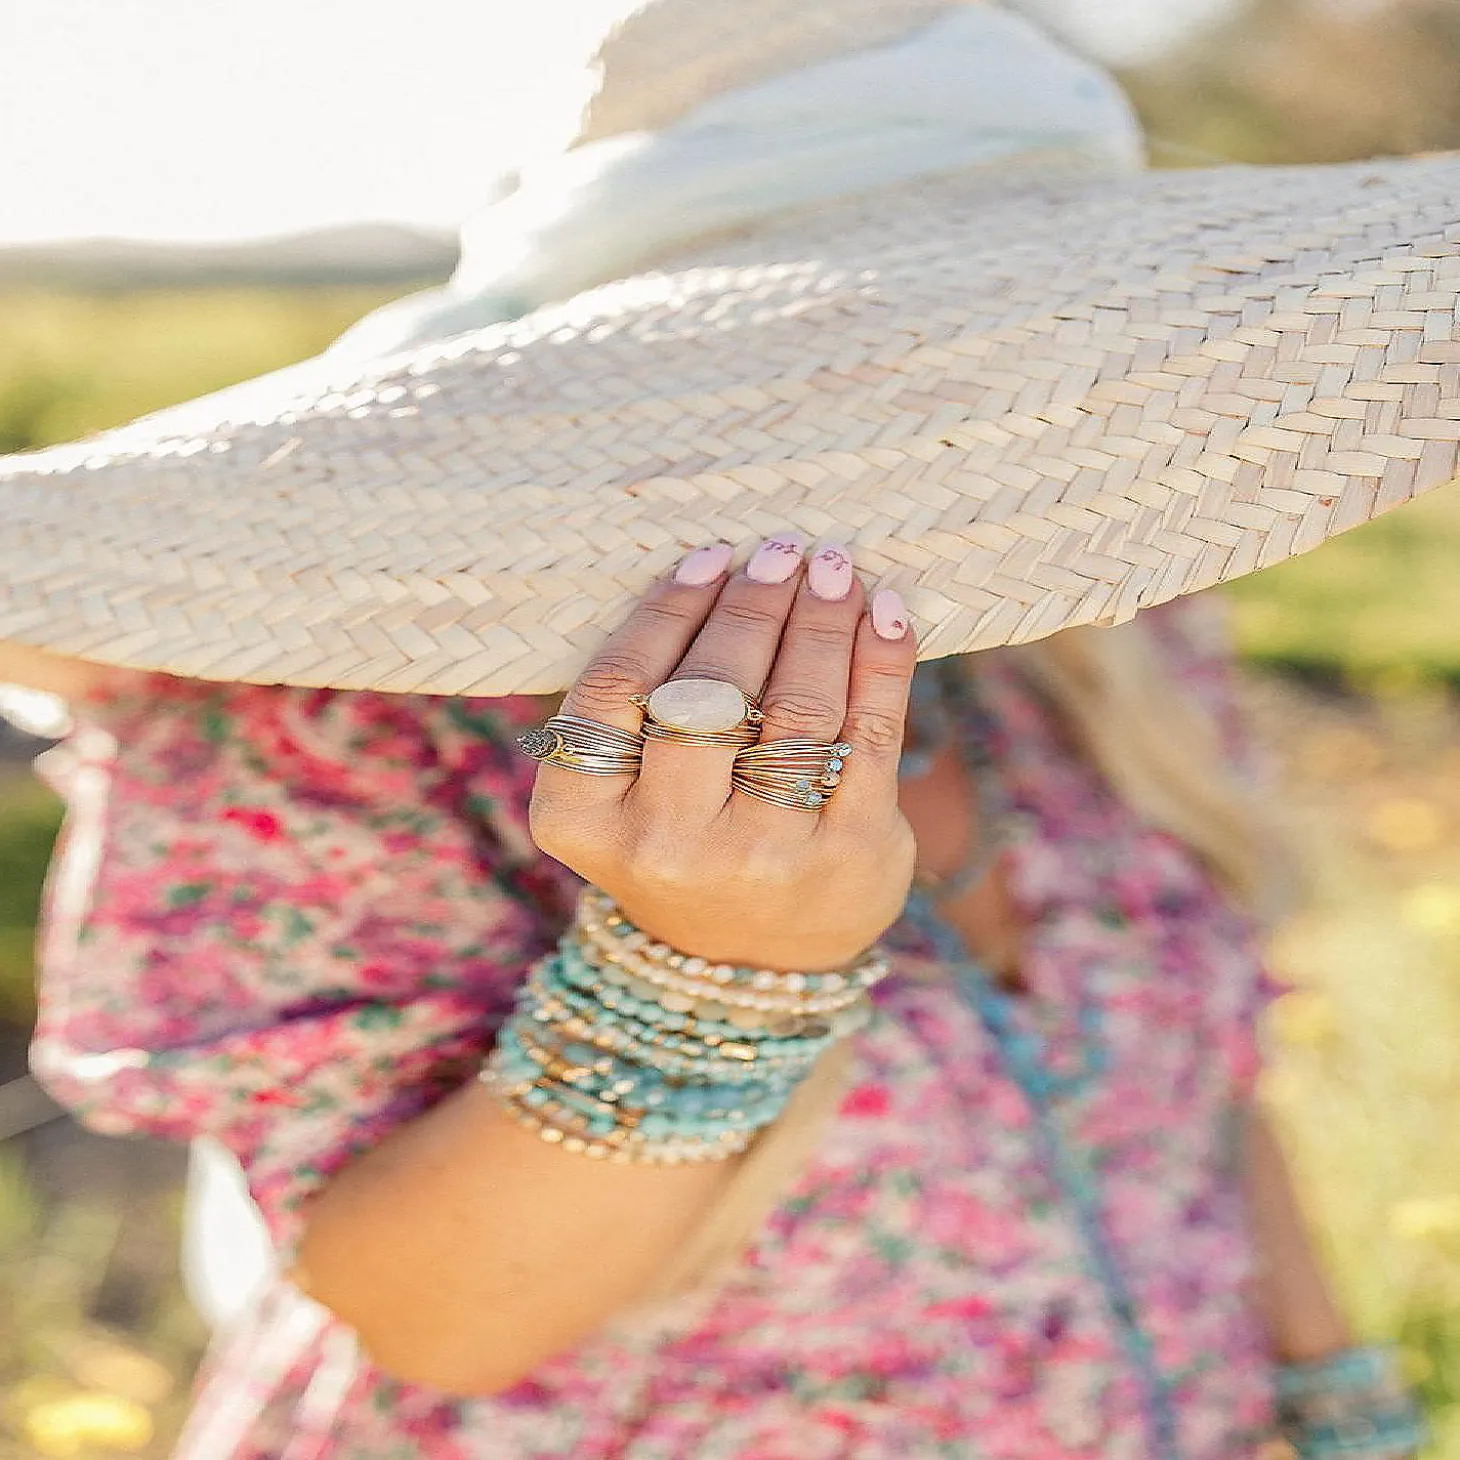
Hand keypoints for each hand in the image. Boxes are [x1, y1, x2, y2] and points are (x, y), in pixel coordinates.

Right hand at [527, 535, 918, 972]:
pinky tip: (886, 613)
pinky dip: (883, 662)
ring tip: (831, 569)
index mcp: (583, 820)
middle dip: (751, 606)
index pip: (618, 687)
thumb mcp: (625, 797)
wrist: (747, 968)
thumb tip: (720, 571)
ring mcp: (761, 854)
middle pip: (709, 691)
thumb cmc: (680, 845)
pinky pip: (871, 735)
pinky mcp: (847, 854)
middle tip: (780, 553)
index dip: (667, 612)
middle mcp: (665, 843)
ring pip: (795, 707)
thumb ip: (644, 708)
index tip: (708, 560)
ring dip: (819, 621)